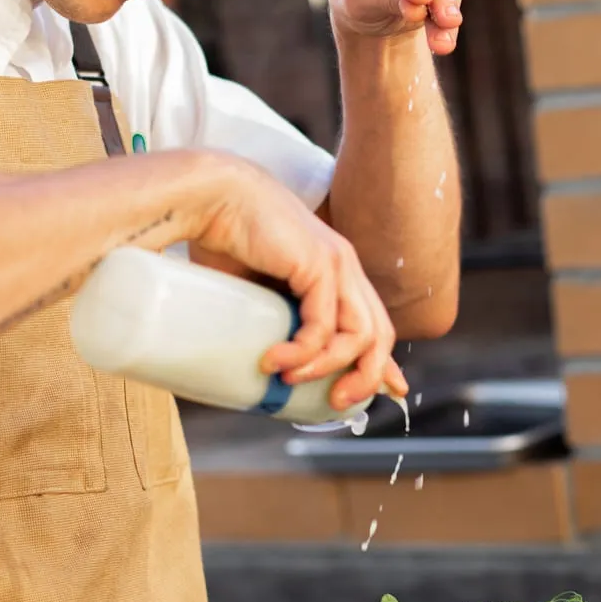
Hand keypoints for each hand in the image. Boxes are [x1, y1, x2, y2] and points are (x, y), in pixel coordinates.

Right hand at [194, 155, 407, 407]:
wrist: (210, 198)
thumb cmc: (223, 240)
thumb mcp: (255, 291)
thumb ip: (269, 319)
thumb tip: (258, 364)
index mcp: (334, 271)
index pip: (372, 321)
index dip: (383, 360)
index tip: (390, 390)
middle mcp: (343, 267)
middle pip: (378, 334)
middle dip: (365, 376)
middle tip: (334, 403)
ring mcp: (336, 264)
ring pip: (360, 334)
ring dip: (328, 368)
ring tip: (288, 380)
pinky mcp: (319, 263)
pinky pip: (325, 325)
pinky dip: (304, 351)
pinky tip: (277, 362)